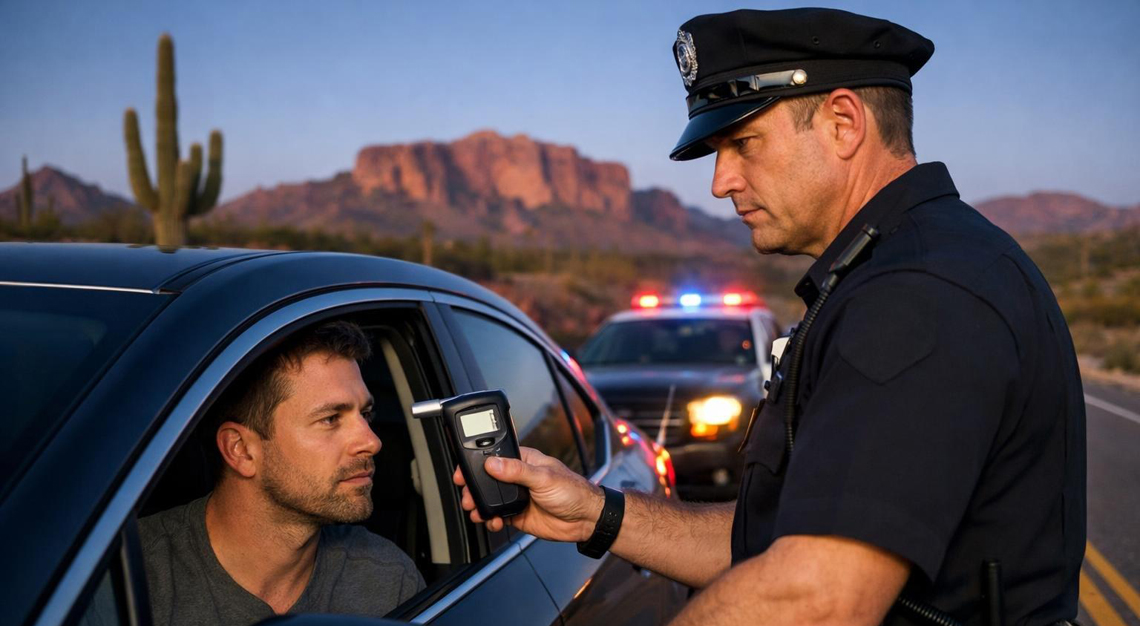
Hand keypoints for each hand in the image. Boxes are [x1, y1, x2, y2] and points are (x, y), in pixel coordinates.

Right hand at [453, 447, 603, 541]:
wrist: (586, 520)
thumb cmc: (573, 491)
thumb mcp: (544, 477)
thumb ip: (517, 471)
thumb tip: (493, 464)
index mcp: (524, 460)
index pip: (494, 457)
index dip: (477, 463)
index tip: (463, 471)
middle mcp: (517, 477)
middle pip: (487, 480)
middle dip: (474, 488)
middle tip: (466, 495)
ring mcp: (517, 496)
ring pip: (490, 499)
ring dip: (479, 505)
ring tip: (475, 511)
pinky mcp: (518, 515)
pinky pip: (497, 517)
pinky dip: (490, 520)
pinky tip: (492, 522)